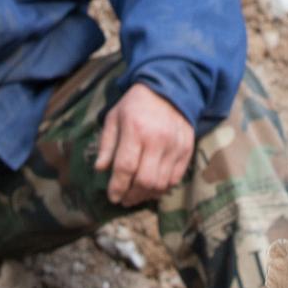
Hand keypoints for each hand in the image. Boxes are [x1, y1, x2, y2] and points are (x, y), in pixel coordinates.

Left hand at [96, 84, 195, 206]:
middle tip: (124, 199)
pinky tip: (153, 187)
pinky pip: (175, 178)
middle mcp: (157, 139)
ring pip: (161, 184)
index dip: (117, 187)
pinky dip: (163, 188)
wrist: (168, 88)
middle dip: (132, 195)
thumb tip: (100, 169)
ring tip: (137, 195)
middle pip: (145, 180)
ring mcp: (175, 145)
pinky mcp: (187, 149)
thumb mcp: (114, 118)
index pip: (125, 167)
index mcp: (135, 129)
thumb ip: (107, 144)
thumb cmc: (135, 105)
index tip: (113, 197)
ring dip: (147, 195)